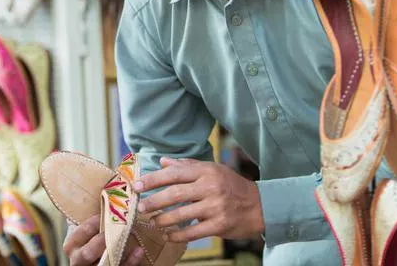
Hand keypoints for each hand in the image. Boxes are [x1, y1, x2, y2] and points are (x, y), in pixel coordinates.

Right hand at [63, 215, 145, 265]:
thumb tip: (105, 186)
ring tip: (131, 237)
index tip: (108, 212)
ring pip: (104, 265)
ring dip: (119, 252)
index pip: (81, 232)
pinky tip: (139, 250)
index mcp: (71, 244)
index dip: (93, 223)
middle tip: (117, 229)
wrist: (87, 260)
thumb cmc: (88, 237)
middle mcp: (78, 259)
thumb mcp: (83, 228)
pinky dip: (130, 261)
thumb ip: (89, 215)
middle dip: (102, 241)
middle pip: (88, 253)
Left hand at [134, 157, 263, 242]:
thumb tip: (163, 162)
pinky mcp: (219, 225)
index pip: (174, 173)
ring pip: (182, 214)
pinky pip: (193, 232)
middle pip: (175, 194)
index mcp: (206, 171)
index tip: (137, 185)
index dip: (153, 179)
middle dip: (154, 200)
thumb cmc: (231, 185)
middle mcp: (210, 187)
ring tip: (152, 221)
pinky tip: (168, 235)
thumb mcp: (212, 169)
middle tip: (140, 207)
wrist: (260, 205)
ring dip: (163, 219)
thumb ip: (186, 166)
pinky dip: (178, 235)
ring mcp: (215, 207)